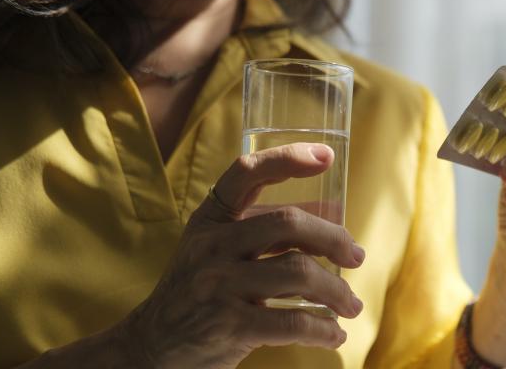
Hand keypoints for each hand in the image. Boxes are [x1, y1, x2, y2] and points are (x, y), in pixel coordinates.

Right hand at [120, 143, 365, 368]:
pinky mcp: (227, 327)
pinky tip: (333, 334)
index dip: (288, 158)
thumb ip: (262, 231)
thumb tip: (331, 213)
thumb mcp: (215, 251)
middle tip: (357, 257)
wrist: (148, 349)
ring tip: (351, 306)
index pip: (246, 172)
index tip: (326, 156)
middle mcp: (210, 247)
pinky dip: (323, 330)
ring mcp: (217, 286)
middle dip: (335, 239)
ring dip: (338, 291)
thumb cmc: (198, 294)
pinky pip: (292, 322)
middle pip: (288, 223)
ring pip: (298, 273)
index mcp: (210, 221)